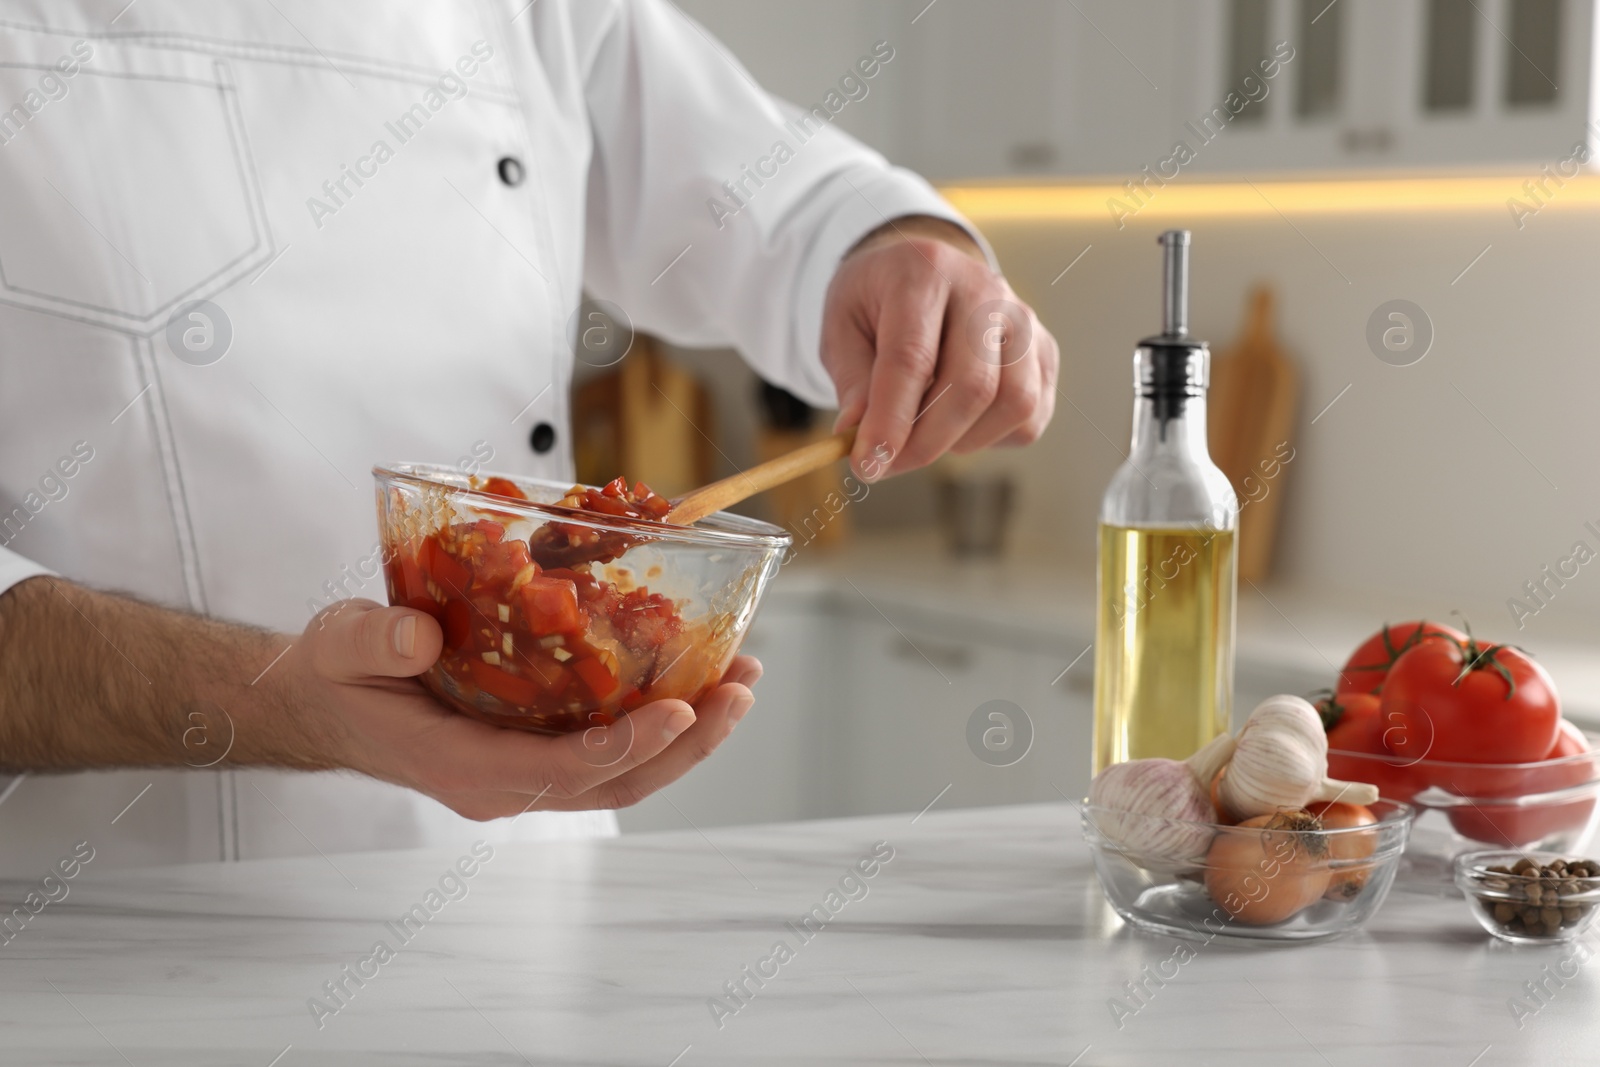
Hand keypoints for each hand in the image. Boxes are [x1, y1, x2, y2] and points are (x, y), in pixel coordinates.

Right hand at [278, 600, 758, 819]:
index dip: (625, 744)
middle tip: (738, 688)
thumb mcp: (340, 646)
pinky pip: (611, 749)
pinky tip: (697, 678)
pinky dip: (662, 720)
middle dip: (688, 742)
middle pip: (617, 783)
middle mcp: (506, 784)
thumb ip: (375, 642)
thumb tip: (420, 637)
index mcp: (463, 766)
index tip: (679, 708)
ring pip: (625, 773)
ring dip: (690, 734)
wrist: (325, 702)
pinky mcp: (539, 752)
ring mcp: (527, 774)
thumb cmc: (337, 673)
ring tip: (740, 681)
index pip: (561, 770)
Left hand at [822, 216, 1057, 479]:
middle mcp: (985, 289)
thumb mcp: (841, 326)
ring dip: (962, 441)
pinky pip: (1031, 418)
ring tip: (923, 432)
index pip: (912, 357)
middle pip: (972, 385)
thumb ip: (852, 379)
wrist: (924, 271)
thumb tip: (857, 435)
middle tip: (886, 465)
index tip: (867, 465)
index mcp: (925, 271)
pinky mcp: (1044, 352)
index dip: (890, 420)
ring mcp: (1024, 320)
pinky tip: (958, 423)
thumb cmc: (877, 304)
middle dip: (925, 443)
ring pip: (1013, 404)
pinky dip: (991, 438)